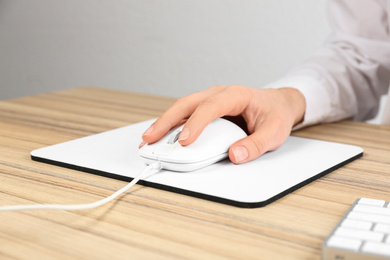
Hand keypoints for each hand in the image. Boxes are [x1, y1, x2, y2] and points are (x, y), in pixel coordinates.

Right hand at [140, 85, 305, 163]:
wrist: (278, 104)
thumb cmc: (275, 114)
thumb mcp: (274, 132)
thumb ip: (255, 145)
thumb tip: (234, 156)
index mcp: (235, 95)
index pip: (210, 107)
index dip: (195, 123)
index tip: (184, 141)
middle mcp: (218, 94)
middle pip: (186, 103)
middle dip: (166, 121)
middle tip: (150, 138)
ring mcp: (210, 100)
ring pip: (182, 108)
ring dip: (163, 123)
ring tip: (148, 139)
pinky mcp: (206, 110)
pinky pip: (186, 115)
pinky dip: (171, 125)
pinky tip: (161, 136)